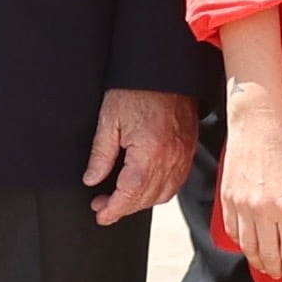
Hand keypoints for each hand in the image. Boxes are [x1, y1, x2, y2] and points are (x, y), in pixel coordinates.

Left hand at [83, 88, 194, 225]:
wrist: (165, 67)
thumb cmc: (138, 88)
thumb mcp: (109, 119)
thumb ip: (100, 154)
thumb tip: (92, 178)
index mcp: (150, 151)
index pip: (130, 194)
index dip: (113, 209)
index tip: (100, 214)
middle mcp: (170, 157)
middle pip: (146, 198)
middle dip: (123, 207)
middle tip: (103, 203)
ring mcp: (183, 155)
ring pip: (163, 194)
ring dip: (141, 201)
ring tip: (122, 196)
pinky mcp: (189, 149)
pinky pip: (176, 182)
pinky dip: (160, 190)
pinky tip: (145, 185)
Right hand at [218, 102, 281, 281]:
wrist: (258, 121)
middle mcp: (262, 210)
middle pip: (267, 255)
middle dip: (275, 269)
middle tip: (280, 275)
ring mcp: (241, 205)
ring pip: (248, 247)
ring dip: (257, 261)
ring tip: (265, 266)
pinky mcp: (227, 198)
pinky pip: (232, 231)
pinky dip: (241, 243)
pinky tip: (248, 246)